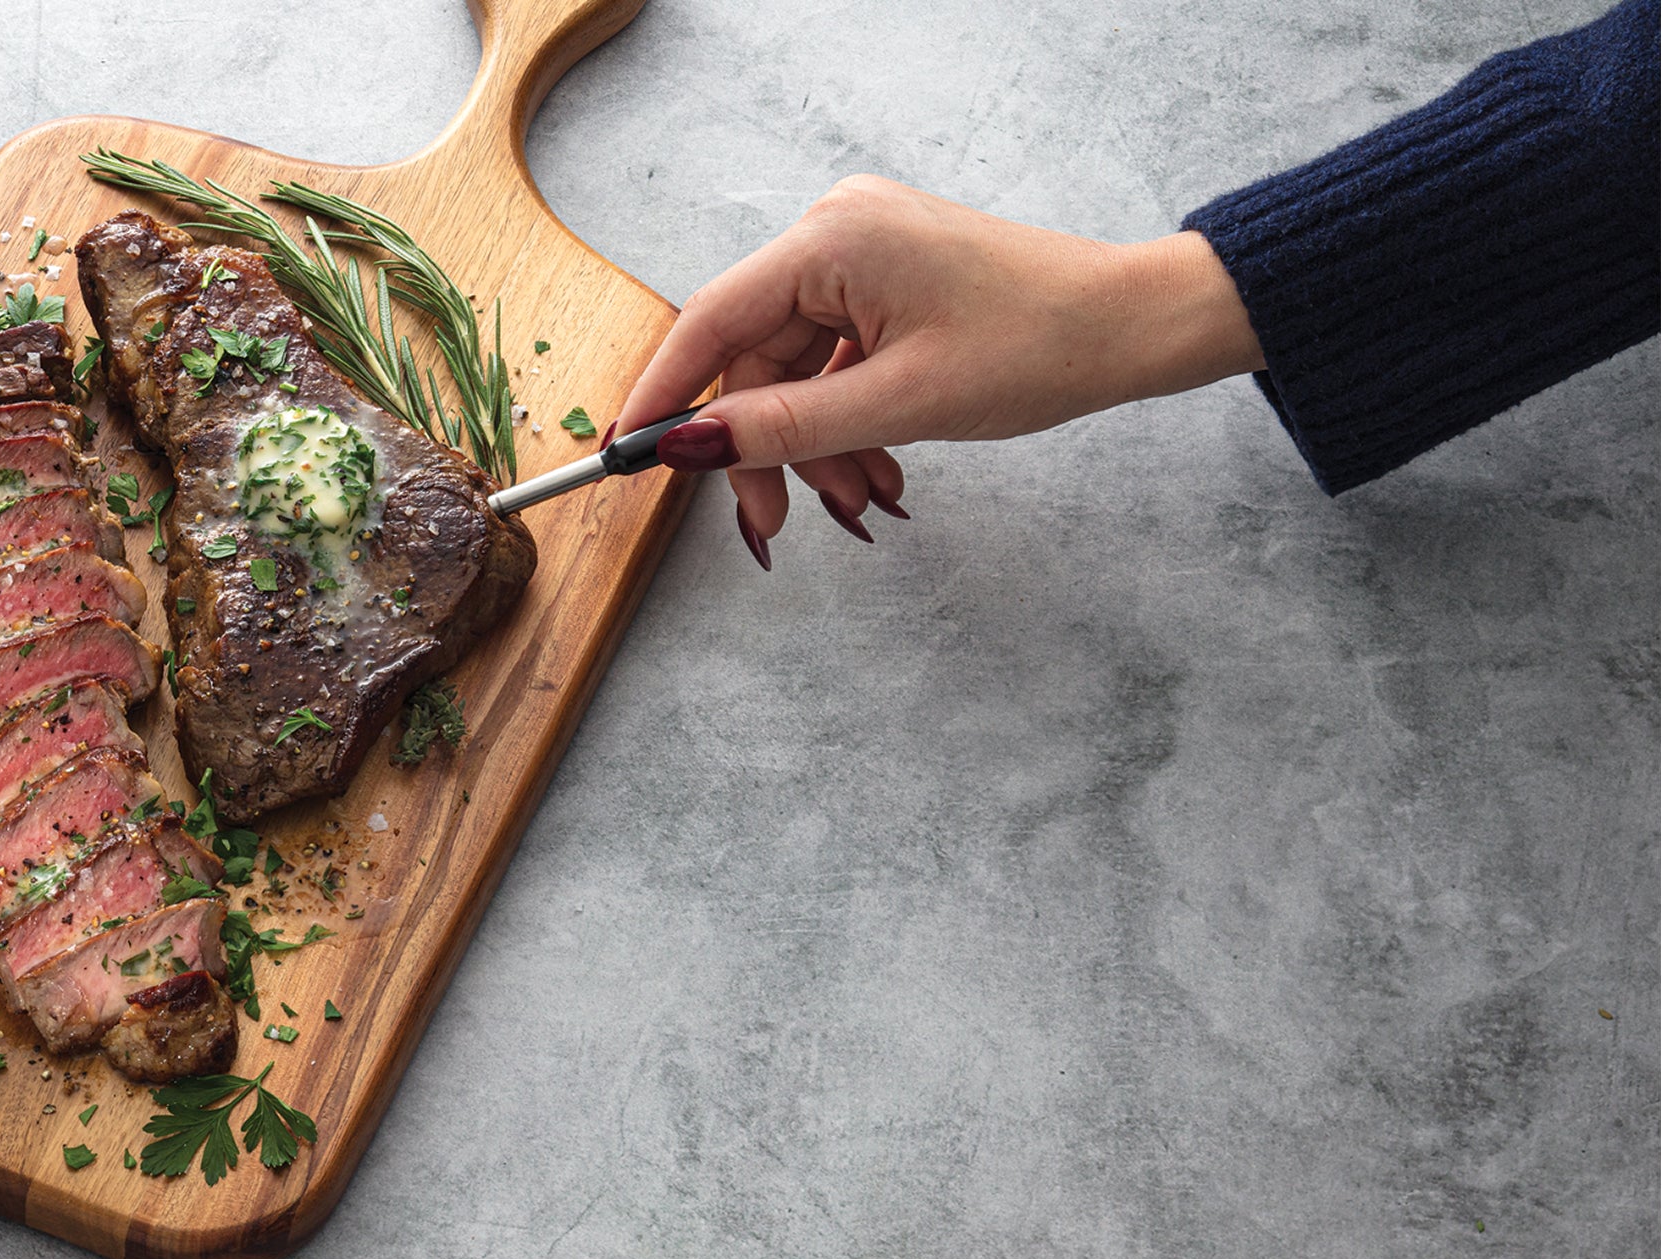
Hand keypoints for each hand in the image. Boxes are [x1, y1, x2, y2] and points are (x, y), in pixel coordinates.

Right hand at [619, 176, 1264, 566]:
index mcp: (832, 238)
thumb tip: (687, 449)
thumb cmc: (1043, 345)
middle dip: (767, 445)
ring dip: (817, 443)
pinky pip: (836, 357)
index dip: (665, 396)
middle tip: (770, 523)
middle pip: (757, 356)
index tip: (626, 456)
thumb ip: (781, 427)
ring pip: (798, 368)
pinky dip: (847, 417)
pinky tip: (876, 468)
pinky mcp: (889, 278)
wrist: (1139, 326)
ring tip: (862, 500)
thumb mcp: (900, 402)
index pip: (712, 323)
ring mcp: (864, 252)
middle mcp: (836, 229)